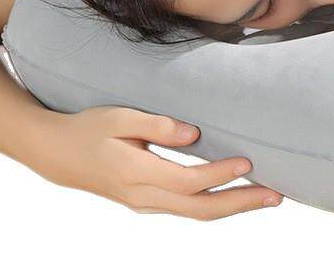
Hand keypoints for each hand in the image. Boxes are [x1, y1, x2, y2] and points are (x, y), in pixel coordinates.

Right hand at [27, 105, 282, 218]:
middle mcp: (144, 197)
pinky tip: (234, 197)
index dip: (220, 175)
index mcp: (136, 173)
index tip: (248, 162)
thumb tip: (193, 133)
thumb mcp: (119, 118)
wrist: (57, 154)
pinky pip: (187, 211)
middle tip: (276, 195)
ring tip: (265, 197)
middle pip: (200, 210)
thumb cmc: (90, 129)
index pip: (189, 181)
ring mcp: (145, 204)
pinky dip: (214, 207)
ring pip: (196, 215)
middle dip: (241, 204)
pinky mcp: (147, 203)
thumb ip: (156, 125)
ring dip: (233, 208)